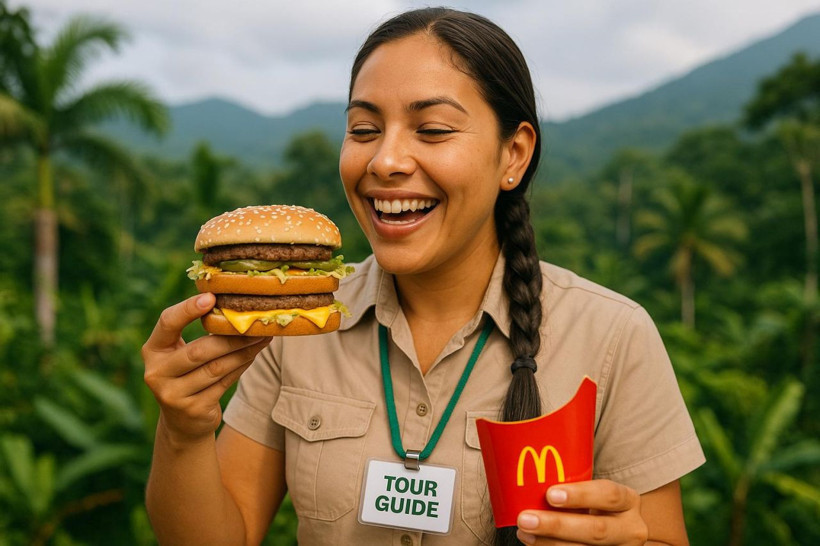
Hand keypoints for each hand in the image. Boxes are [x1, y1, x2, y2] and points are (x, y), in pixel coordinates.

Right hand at [142, 293, 271, 444]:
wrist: (182, 422)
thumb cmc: (186, 375)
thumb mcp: (179, 354)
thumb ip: (195, 331)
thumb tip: (234, 303)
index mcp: (152, 350)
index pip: (167, 323)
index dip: (188, 309)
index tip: (212, 297)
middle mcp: (157, 373)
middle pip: (200, 350)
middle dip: (231, 337)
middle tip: (256, 323)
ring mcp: (173, 394)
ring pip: (217, 367)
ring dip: (243, 351)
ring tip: (262, 338)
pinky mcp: (193, 409)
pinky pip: (225, 382)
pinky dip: (242, 366)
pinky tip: (253, 354)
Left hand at [515, 480, 647, 544]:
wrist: (616, 534)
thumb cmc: (596, 506)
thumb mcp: (595, 494)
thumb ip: (573, 485)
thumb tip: (528, 475)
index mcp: (628, 501)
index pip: (609, 494)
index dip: (580, 494)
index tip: (550, 494)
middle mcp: (630, 529)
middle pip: (596, 530)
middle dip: (558, 525)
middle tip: (526, 518)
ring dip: (548, 542)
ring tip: (524, 532)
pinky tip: (534, 543)